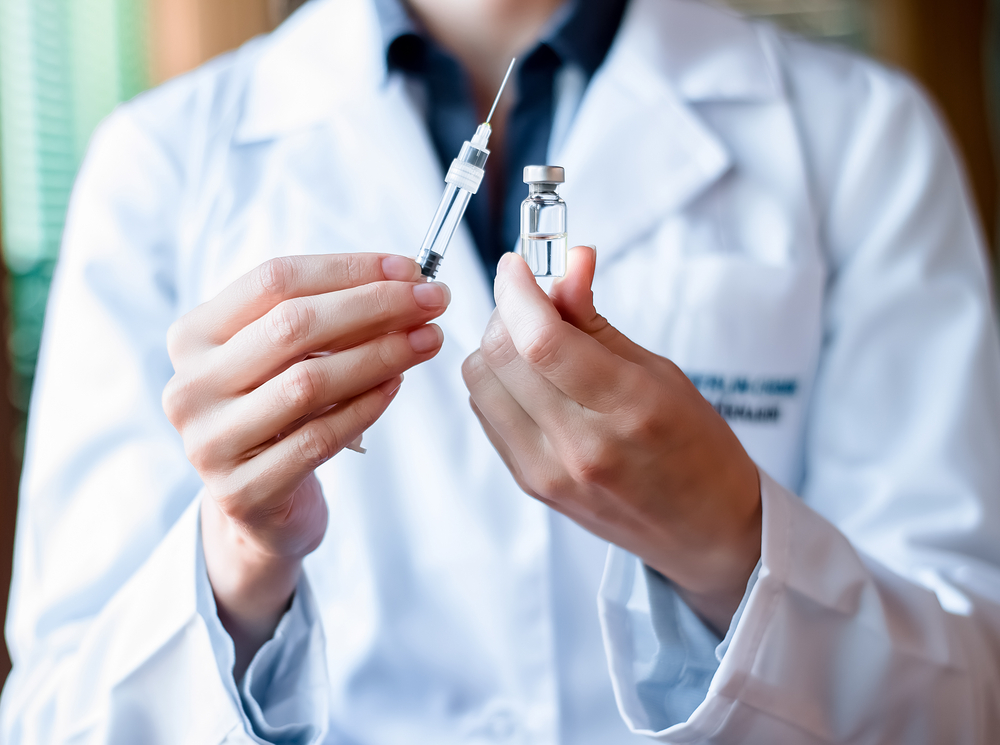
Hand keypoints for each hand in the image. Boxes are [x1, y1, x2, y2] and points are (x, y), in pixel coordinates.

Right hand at [163, 254, 449, 674]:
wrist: (260, 506)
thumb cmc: (281, 413)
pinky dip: (366, 406)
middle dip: (376, 306)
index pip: (274, 280)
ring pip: (309, 381)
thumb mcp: (289, 357)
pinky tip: (397, 385)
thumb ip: (331, 316)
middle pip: (293, 326)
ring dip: (381, 354)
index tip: (411, 269)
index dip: (348, 269)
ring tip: (428, 340)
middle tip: (434, 300)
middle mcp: (189, 386)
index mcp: (193, 336)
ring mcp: (210, 442)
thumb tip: (408, 281)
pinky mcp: (242, 490)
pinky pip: (319, 438)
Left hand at [462, 248, 760, 631]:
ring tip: (535, 344)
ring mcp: (546, 470)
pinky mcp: (528, 482)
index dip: (519, 291)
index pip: (543, 341)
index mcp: (626, 409)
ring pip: (480, 382)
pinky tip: (532, 381)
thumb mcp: (661, 373)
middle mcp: (578, 445)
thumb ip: (597, 320)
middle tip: (533, 299)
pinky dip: (498, 383)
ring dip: (497, 347)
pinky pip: (486, 413)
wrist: (703, 530)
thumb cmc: (696, 449)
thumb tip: (568, 263)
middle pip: (501, 356)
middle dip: (507, 311)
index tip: (518, 265)